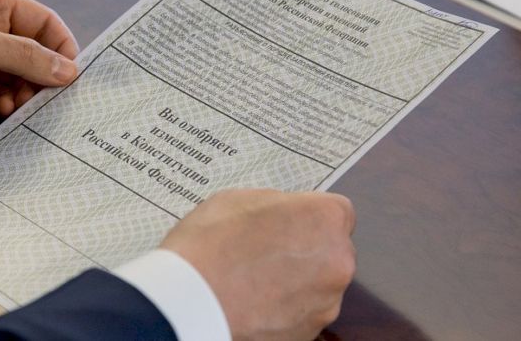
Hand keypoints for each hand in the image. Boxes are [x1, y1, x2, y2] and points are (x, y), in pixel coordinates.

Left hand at [0, 0, 78, 134]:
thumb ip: (25, 57)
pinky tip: (2, 110)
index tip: (73, 71)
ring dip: (29, 94)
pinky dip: (12, 107)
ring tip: (21, 103)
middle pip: (38, 54)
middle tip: (53, 94)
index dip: (62, 45)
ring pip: (26, 80)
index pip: (43, 22)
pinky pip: (8, 101)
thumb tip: (68, 69)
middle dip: (47, 75)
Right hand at [161, 189, 355, 340]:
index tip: (289, 222)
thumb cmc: (209, 245)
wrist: (189, 302)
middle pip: (332, 249)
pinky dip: (287, 307)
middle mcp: (338, 261)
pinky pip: (304, 312)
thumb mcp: (239, 199)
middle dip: (308, 248)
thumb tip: (284, 214)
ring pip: (320, 284)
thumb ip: (276, 205)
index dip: (311, 215)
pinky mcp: (309, 333)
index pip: (338, 211)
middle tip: (268, 249)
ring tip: (255, 278)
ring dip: (298, 280)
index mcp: (325, 219)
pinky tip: (255, 300)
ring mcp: (326, 303)